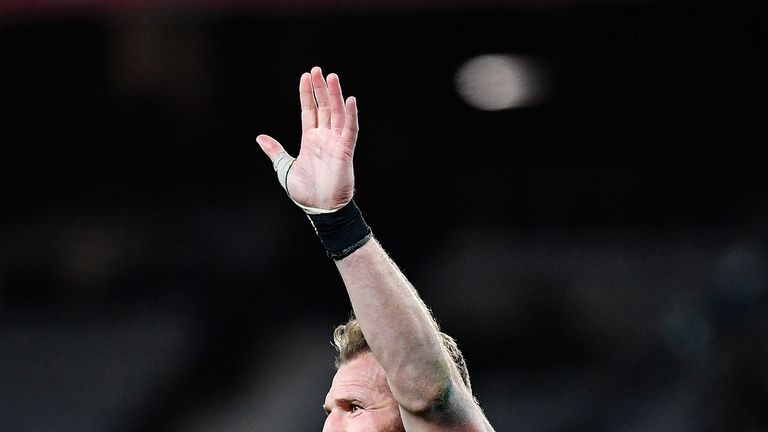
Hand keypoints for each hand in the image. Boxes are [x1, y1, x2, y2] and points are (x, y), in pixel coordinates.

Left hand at [257, 66, 358, 210]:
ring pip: (337, 114)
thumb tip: (261, 138)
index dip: (307, 94)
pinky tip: (349, 100)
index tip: (305, 76)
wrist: (320, 208)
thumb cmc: (305, 192)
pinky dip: (350, 115)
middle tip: (317, 70)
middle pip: (324, 107)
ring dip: (335, 95)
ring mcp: (336, 143)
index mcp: (310, 140)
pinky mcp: (345, 151)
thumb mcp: (285, 168)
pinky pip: (350, 130)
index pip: (309, 111)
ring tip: (332, 77)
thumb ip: (275, 152)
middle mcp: (324, 137)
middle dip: (320, 89)